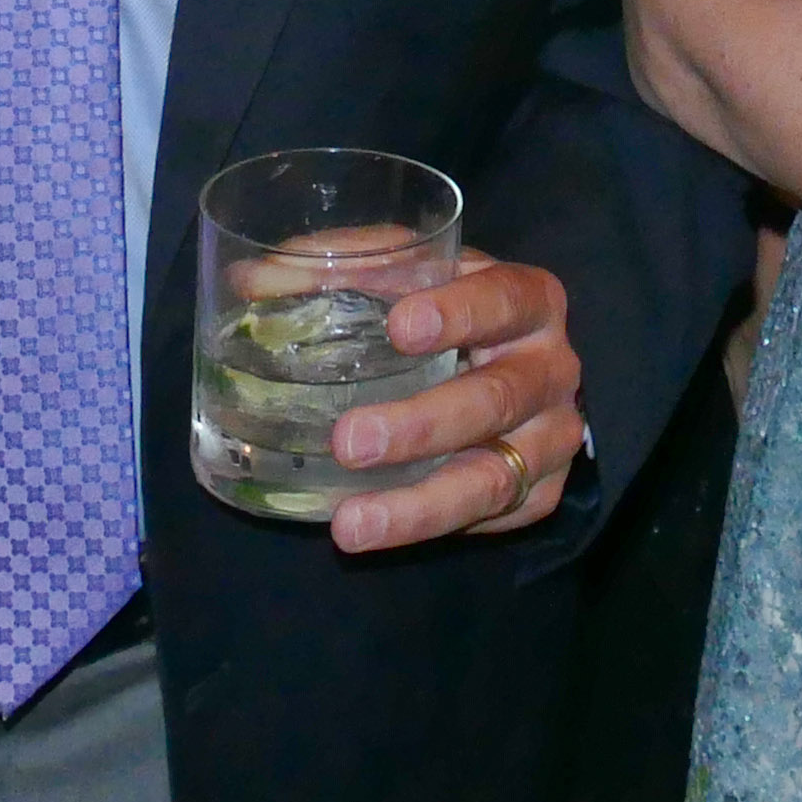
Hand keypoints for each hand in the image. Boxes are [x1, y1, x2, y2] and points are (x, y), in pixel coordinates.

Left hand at [319, 250, 582, 552]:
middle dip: (421, 426)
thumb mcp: (413, 276)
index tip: (399, 328)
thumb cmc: (451, 310)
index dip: (458, 313)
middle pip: (496, 399)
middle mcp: (552, 369)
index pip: (503, 301)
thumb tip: (249, 280)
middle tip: (349, 441)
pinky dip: (434, 528)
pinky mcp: (540, 493)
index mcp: (528, 300)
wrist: (513, 366)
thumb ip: (344, 270)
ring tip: (351, 525)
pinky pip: (493, 518)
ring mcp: (552, 437)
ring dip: (420, 505)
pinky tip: (384, 531)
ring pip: (496, 479)